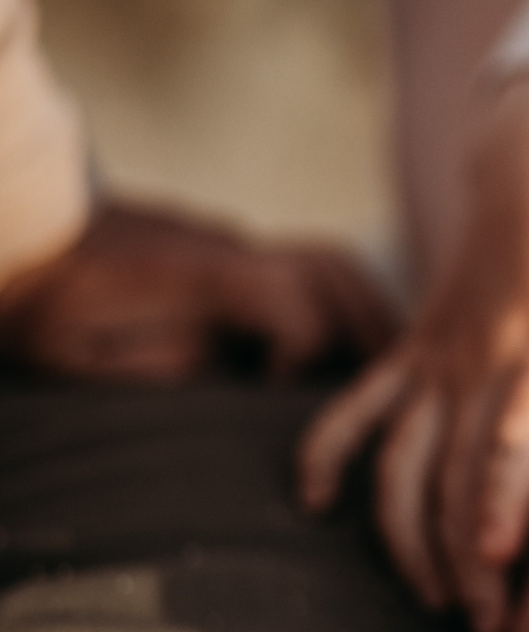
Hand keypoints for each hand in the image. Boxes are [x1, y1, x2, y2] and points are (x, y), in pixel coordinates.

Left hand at [0, 204, 394, 382]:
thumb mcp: (73, 351)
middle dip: (367, 333)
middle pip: (336, 276)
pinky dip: (347, 298)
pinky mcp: (230, 249)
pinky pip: (314, 262)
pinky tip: (353, 338)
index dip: (306, 357)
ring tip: (388, 363)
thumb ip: (154, 364)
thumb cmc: (36, 307)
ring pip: (336, 262)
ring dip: (369, 310)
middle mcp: (228, 249)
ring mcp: (233, 242)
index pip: (294, 309)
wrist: (15, 234)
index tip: (282, 397)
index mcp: (196, 275)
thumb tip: (229, 377)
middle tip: (379, 386)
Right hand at [300, 77, 528, 631]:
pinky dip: (330, 452)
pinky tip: (318, 507)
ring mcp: (440, 354)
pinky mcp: (414, 350)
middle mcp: (485, 352)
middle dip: (462, 548)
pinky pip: (359, 406)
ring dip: (406, 528)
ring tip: (438, 600)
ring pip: (401, 452)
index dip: (501, 495)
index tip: (494, 559)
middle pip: (457, 464)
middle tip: (487, 625)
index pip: (520, 430)